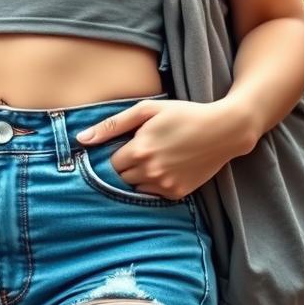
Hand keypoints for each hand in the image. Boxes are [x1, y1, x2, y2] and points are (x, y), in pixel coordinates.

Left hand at [74, 98, 255, 200]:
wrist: (222, 130)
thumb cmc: (182, 114)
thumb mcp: (147, 110)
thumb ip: (112, 125)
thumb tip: (81, 139)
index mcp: (139, 150)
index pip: (108, 164)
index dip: (111, 154)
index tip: (119, 146)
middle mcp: (150, 172)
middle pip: (119, 178)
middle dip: (122, 166)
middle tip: (135, 151)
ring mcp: (164, 185)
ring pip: (135, 188)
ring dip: (136, 177)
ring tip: (149, 158)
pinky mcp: (177, 194)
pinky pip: (152, 194)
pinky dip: (152, 184)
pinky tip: (162, 167)